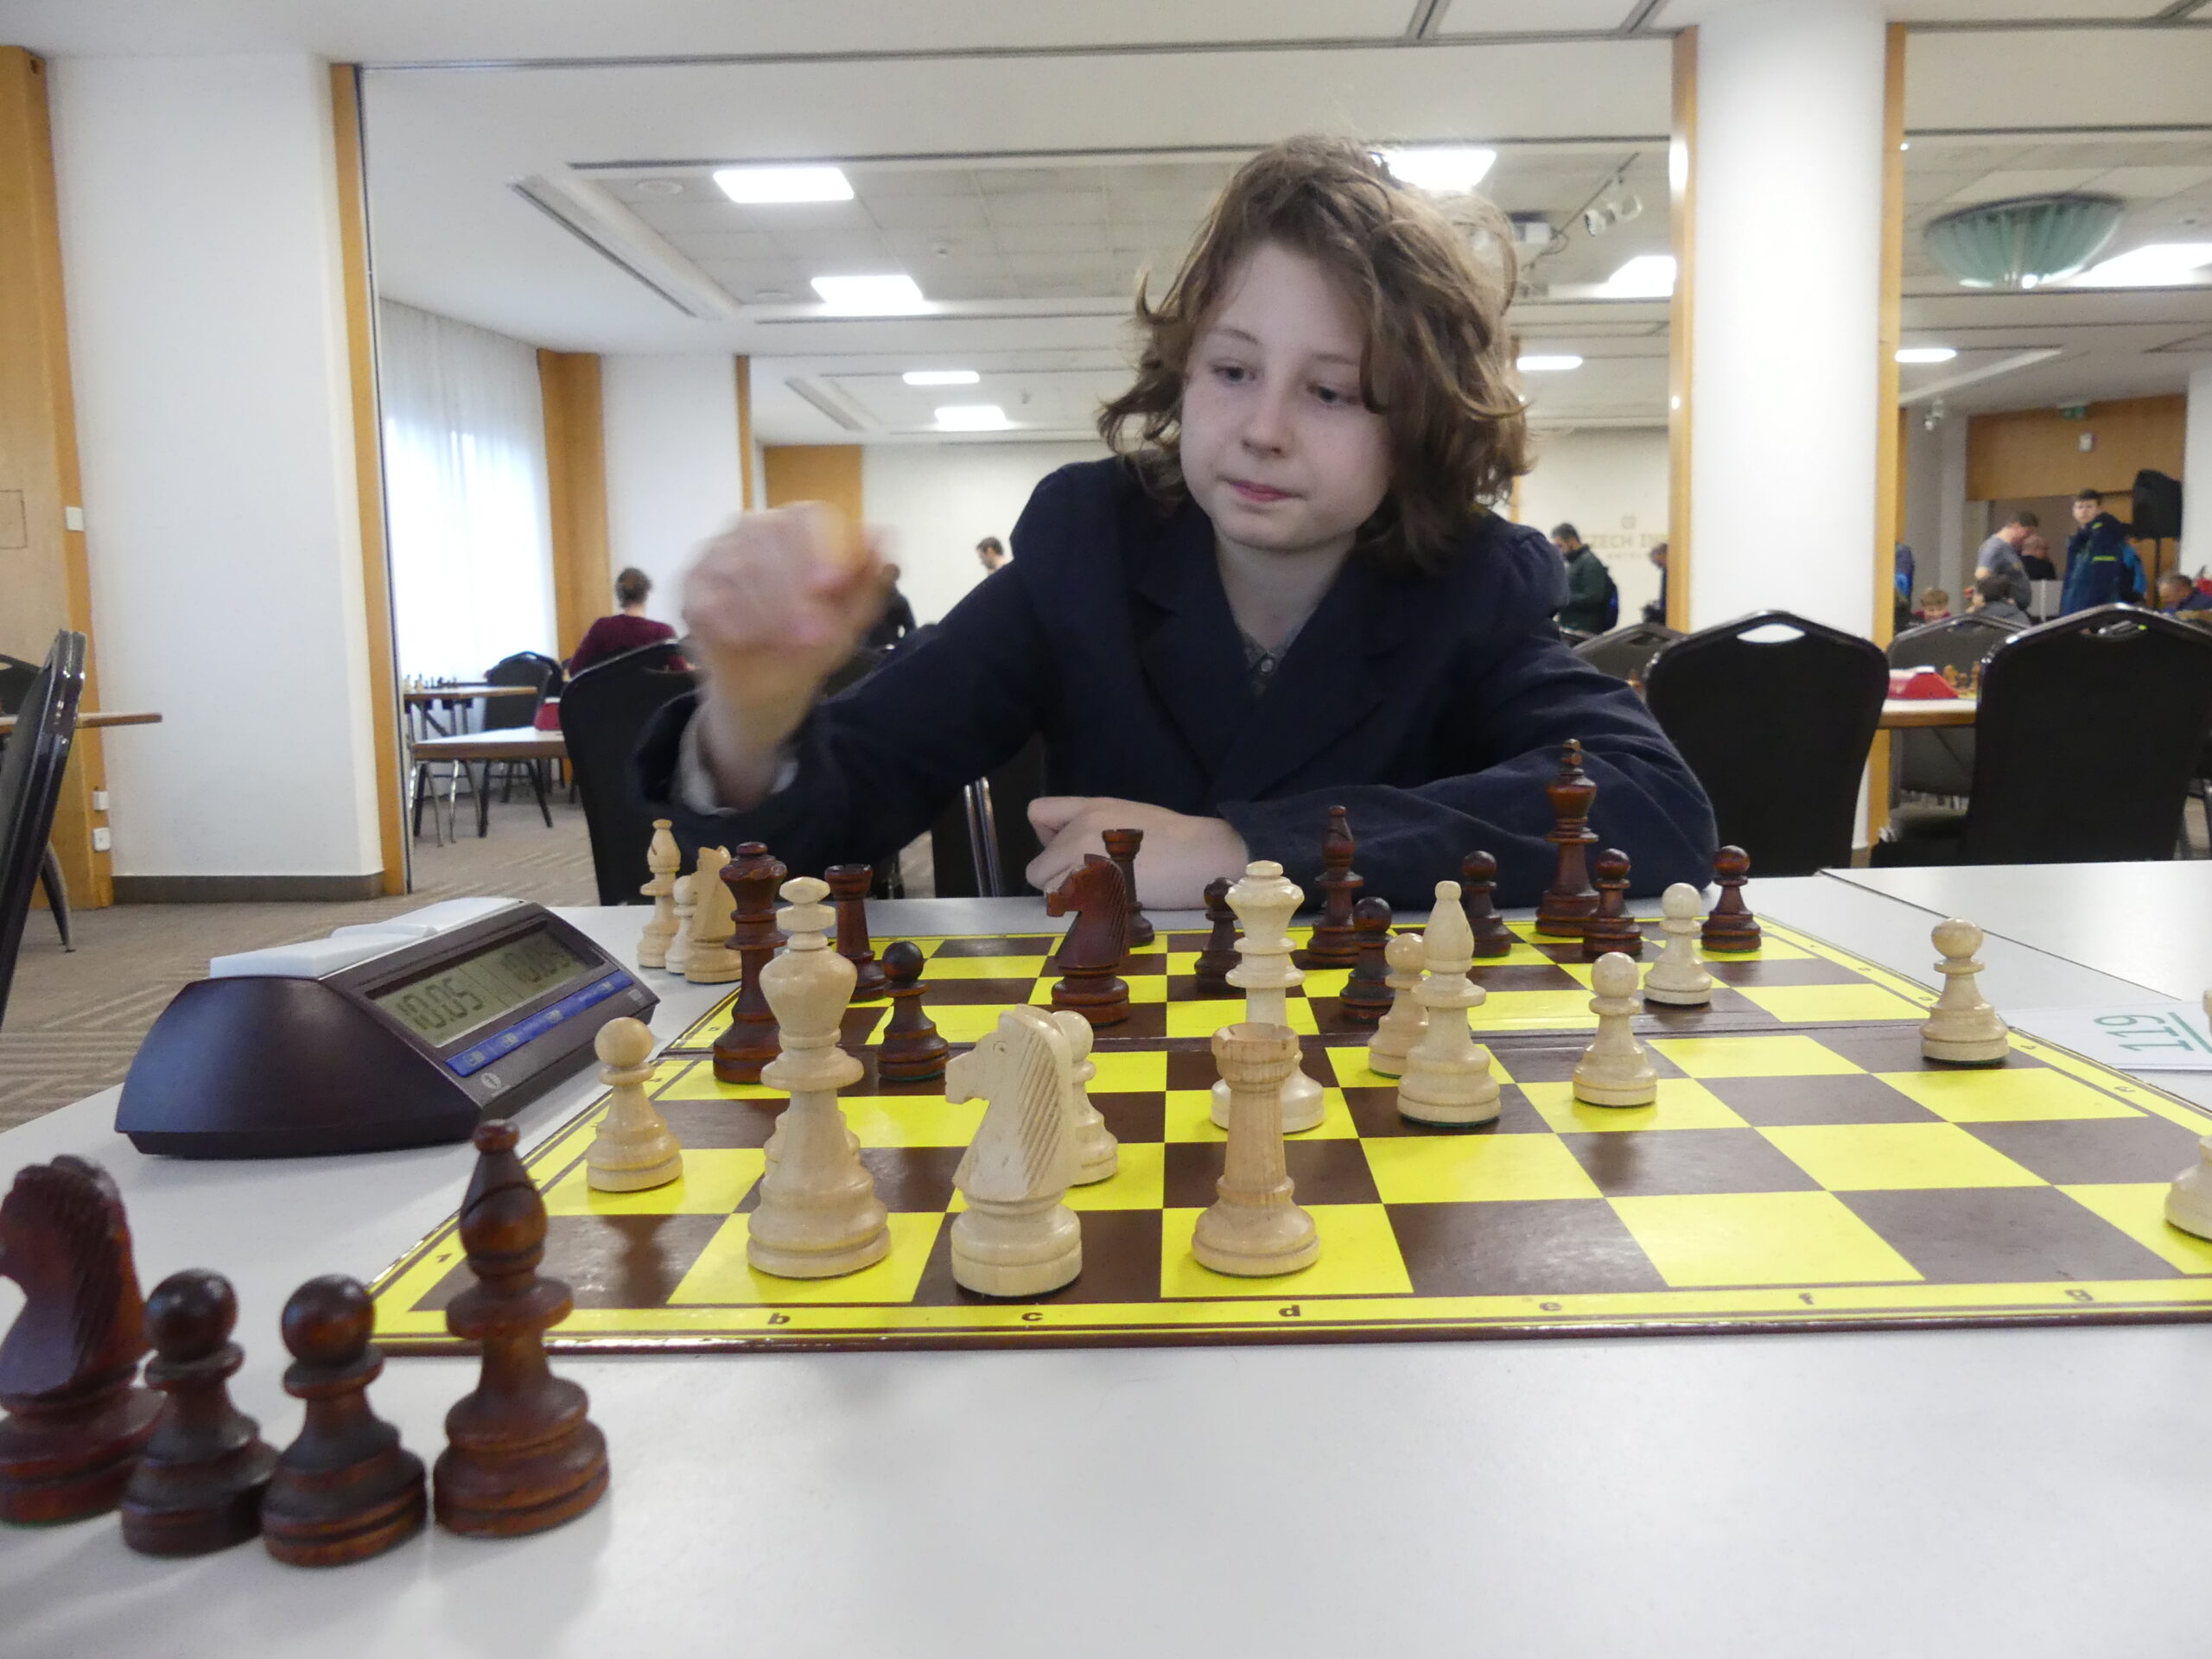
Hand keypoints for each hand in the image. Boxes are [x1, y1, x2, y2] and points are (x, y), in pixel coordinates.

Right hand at [682, 502, 890, 801]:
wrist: (768, 687)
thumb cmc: (811, 640)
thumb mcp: (848, 620)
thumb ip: (867, 581)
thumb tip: (886, 535)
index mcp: (796, 527)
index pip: (807, 516)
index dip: (822, 546)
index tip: (833, 586)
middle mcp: (752, 529)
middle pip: (771, 537)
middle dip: (797, 591)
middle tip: (815, 637)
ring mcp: (717, 554)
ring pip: (739, 567)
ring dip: (770, 613)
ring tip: (790, 646)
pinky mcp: (690, 587)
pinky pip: (709, 597)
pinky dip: (736, 624)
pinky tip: (751, 644)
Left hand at [1026, 797, 1247, 908]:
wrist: (1204, 856)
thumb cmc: (1178, 839)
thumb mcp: (1130, 816)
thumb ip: (1096, 826)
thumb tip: (1077, 849)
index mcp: (1089, 808)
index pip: (1037, 813)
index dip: (1046, 836)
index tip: (1068, 850)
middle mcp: (1079, 831)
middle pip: (1037, 868)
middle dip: (1058, 878)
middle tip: (1094, 883)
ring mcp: (1084, 860)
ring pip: (1050, 893)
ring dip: (1071, 901)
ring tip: (1105, 897)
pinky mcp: (1094, 889)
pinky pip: (1070, 910)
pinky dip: (1083, 914)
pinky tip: (1110, 907)